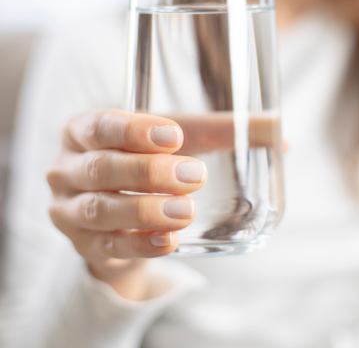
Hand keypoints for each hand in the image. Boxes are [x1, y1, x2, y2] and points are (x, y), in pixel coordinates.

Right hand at [47, 109, 206, 299]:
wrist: (121, 208)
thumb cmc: (148, 158)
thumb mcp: (177, 139)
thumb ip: (223, 131)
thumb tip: (278, 130)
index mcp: (83, 130)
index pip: (102, 125)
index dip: (135, 131)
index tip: (174, 136)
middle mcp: (66, 168)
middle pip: (101, 168)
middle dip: (148, 172)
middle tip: (194, 176)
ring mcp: (68, 209)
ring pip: (99, 210)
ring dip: (145, 211)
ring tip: (186, 211)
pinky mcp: (82, 245)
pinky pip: (108, 247)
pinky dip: (140, 244)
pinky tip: (170, 241)